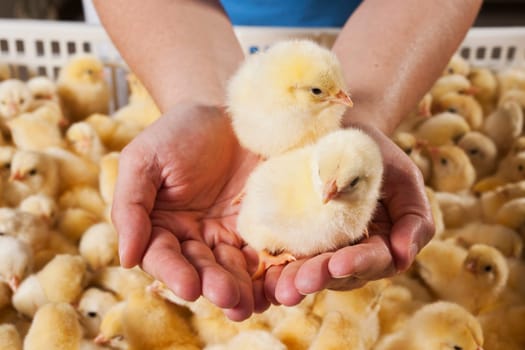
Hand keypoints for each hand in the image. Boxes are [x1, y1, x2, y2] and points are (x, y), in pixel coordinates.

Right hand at [111, 102, 267, 319]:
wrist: (225, 112)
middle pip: (202, 268)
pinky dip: (270, 270)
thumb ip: (130, 205)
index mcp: (160, 226)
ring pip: (234, 268)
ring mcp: (228, 234)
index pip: (163, 256)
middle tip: (228, 297)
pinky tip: (278, 284)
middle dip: (215, 284)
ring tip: (251, 301)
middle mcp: (194, 238)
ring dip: (243, 287)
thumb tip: (126, 257)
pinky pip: (264, 252)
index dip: (174, 273)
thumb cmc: (177, 132)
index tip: (189, 287)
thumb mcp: (144, 160)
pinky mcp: (258, 227)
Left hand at [263, 123, 434, 305]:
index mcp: (383, 243)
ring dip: (296, 280)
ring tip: (281, 288)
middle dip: (321, 277)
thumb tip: (403, 258)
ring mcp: (323, 249)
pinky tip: (264, 277)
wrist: (337, 134)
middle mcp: (352, 252)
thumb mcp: (403, 177)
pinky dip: (277, 269)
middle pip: (340, 274)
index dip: (359, 264)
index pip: (376, 260)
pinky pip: (287, 257)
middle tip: (301, 282)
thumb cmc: (375, 154)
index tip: (339, 263)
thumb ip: (413, 216)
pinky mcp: (295, 240)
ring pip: (312, 271)